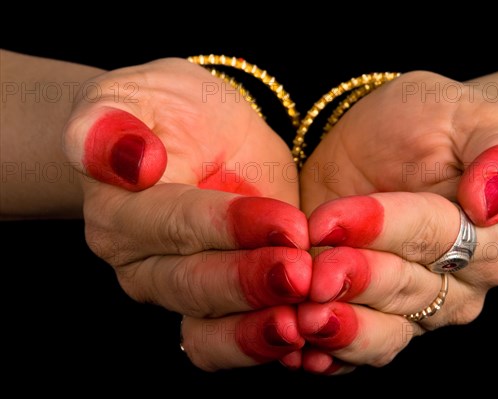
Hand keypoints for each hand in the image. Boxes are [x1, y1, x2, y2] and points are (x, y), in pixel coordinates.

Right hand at [63, 58, 310, 370]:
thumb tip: (132, 160)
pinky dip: (264, 348)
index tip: (287, 225)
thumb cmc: (163, 110)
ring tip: (306, 325)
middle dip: (251, 284)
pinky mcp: (217, 302)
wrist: (195, 133)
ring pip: (209, 327)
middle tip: (304, 278)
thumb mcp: (132, 96)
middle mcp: (143, 262)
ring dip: (257, 330)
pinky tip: (306, 348)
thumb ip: (109, 125)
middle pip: (193, 284)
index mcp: (121, 212)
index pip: (176, 223)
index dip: (230, 227)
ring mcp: (179, 289)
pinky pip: (231, 340)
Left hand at [296, 71, 497, 373]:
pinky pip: (357, 347)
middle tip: (310, 277)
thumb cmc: (435, 125)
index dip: (380, 228)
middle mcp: (457, 284)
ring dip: (341, 331)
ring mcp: (415, 307)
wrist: (389, 144)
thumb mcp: (473, 116)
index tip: (328, 220)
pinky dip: (328, 355)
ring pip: (384, 332)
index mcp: (487, 236)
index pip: (433, 235)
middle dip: (354, 282)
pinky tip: (297, 353)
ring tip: (300, 322)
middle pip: (404, 289)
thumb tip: (494, 201)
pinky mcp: (373, 315)